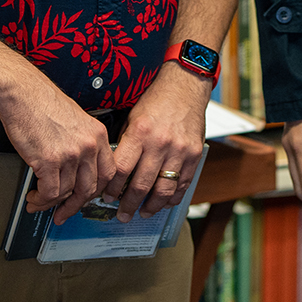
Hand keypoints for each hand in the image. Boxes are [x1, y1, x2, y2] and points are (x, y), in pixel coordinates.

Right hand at [0, 78, 116, 224]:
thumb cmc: (43, 102)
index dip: (97, 189)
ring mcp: (70, 154)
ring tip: (40, 201)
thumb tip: (78, 169)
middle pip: (90, 188)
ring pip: (67, 193)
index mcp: (98, 135)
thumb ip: (83, 143)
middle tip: (63, 212)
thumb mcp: (76, 119)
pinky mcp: (49, 161)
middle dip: (74, 205)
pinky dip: (41, 200)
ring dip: (52, 203)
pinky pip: (50, 192)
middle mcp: (88, 145)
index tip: (87, 197)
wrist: (23, 93)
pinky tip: (34, 198)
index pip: (108, 172)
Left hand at [103, 66, 209, 221]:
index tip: (107, 197)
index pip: (121, 169)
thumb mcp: (133, 118)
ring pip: (163, 190)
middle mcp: (160, 143)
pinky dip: (172, 198)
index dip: (112, 188)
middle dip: (129, 205)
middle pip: (141, 185)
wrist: (185, 86)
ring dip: (151, 207)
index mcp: (140, 133)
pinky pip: (183, 184)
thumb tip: (115, 172)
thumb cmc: (156, 101)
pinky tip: (164, 203)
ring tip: (143, 213)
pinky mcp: (194, 155)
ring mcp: (179, 151)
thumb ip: (126, 144)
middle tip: (122, 214)